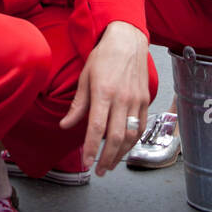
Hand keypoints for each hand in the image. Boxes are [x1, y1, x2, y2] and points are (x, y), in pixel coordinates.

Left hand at [59, 21, 149, 175]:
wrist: (128, 40)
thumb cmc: (104, 56)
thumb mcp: (85, 76)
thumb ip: (78, 104)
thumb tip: (65, 125)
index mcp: (104, 91)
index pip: (97, 127)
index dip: (91, 148)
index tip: (86, 162)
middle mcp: (122, 98)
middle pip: (116, 137)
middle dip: (107, 158)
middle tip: (99, 171)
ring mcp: (136, 100)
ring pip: (131, 136)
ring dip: (120, 154)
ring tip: (110, 164)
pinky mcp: (146, 100)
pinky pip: (141, 127)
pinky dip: (133, 141)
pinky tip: (124, 148)